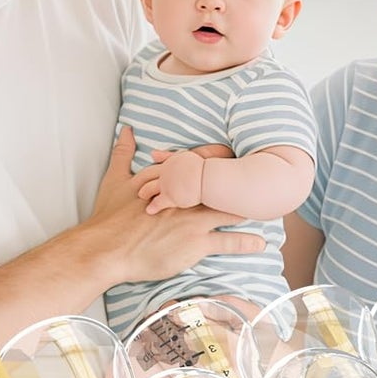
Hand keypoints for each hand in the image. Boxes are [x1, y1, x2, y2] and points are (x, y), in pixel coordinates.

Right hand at [89, 127, 263, 280]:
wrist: (106, 248)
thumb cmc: (109, 218)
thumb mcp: (114, 179)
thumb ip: (124, 153)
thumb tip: (126, 130)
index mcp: (170, 180)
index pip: (200, 165)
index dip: (220, 162)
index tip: (237, 158)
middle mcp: (186, 197)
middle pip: (222, 185)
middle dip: (243, 183)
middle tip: (266, 182)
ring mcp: (193, 219)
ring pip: (230, 211)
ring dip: (250, 211)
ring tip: (270, 210)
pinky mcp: (196, 242)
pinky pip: (228, 241)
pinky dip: (246, 242)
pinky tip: (261, 244)